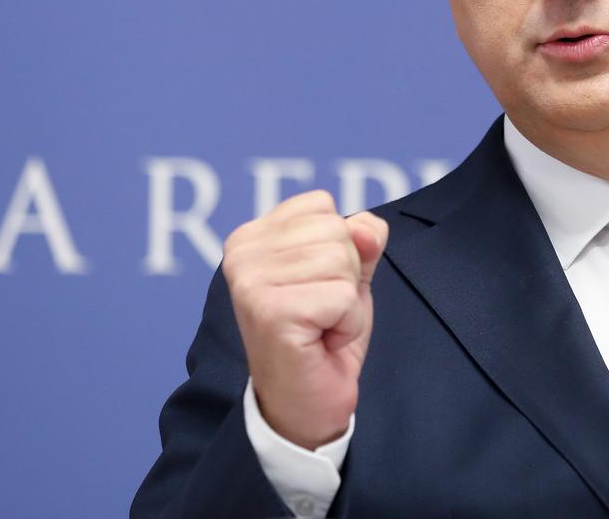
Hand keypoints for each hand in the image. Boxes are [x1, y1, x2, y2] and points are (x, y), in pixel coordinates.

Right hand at [222, 190, 387, 449]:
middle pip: (335, 230)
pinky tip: (322, 341)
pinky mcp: (269, 311)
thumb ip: (360, 239)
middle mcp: (241, 254)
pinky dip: (346, 323)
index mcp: (251, 236)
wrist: (307, 404)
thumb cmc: (323, 336)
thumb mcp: (347, 274)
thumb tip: (368, 228)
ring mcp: (250, 282)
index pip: (321, 205)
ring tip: (321, 326)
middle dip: (346, 276)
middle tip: (321, 313)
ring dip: (346, 302)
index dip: (339, 248)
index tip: (316, 287)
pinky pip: (342, 296)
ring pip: (341, 260)